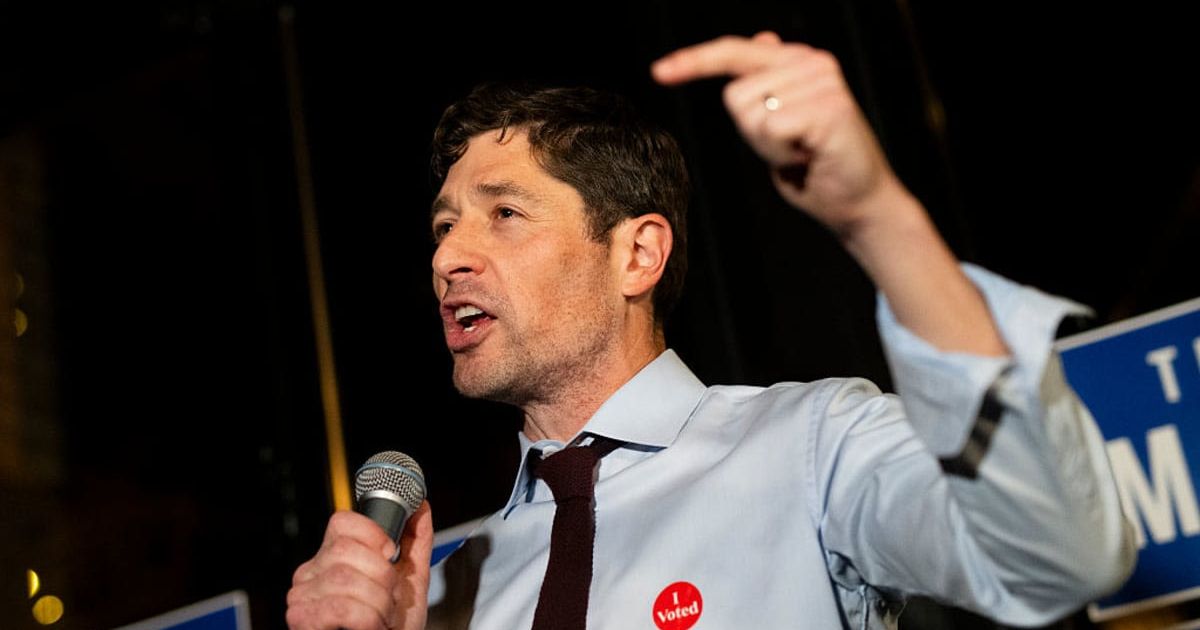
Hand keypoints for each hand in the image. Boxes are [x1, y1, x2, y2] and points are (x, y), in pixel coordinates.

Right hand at [286, 502, 432, 629]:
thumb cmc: (393, 628)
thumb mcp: (410, 583)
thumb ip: (414, 543)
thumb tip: (422, 506)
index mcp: (333, 558)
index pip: (342, 521)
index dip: (373, 533)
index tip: (390, 555)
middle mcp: (311, 573)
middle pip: (345, 549)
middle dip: (382, 576)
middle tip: (389, 599)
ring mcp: (302, 597)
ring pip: (344, 578)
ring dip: (379, 603)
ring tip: (382, 618)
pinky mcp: (302, 620)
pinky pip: (341, 607)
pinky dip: (368, 619)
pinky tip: (371, 628)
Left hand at [652, 31, 903, 238]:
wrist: (857, 202)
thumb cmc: (816, 166)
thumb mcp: (783, 120)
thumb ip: (768, 82)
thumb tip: (764, 37)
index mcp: (799, 61)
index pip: (735, 52)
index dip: (695, 61)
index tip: (659, 72)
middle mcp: (812, 62)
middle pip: (736, 95)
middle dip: (752, 133)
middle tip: (790, 148)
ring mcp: (823, 82)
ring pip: (752, 113)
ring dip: (768, 145)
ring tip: (803, 151)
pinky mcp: (830, 107)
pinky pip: (771, 129)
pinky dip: (781, 152)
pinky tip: (810, 155)